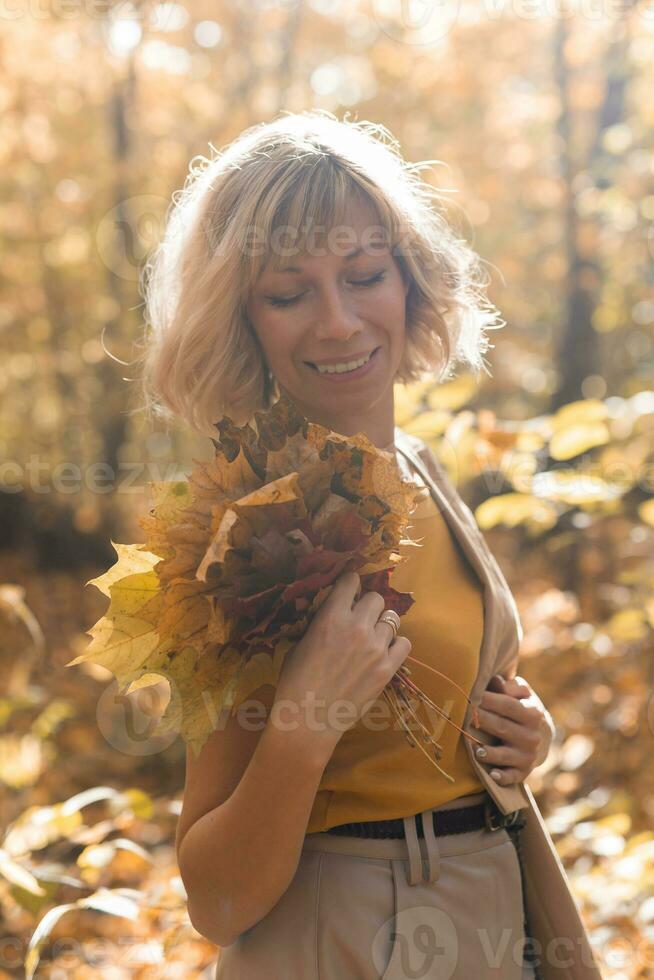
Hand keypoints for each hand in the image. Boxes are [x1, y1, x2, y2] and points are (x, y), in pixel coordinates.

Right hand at [275, 571, 411, 751]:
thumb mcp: (299, 644)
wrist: (309, 718)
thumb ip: (319, 625)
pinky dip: (396, 645)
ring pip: (392, 619)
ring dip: (381, 625)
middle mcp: (357, 626)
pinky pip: (404, 643)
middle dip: (367, 605)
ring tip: (372, 638)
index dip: (350, 584)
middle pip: (376, 598)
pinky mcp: (388, 668)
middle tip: (360, 618)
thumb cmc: (295, 682)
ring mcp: (376, 647)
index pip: (351, 580)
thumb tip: (332, 615)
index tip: (349, 591)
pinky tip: (384, 652)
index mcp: (331, 616)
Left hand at [473, 674, 554, 785]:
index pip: (506, 705)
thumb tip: (495, 680)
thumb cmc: (524, 709)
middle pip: (501, 727)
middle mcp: (532, 736)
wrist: (542, 737)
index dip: (487, 699)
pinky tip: (492, 774)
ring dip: (489, 752)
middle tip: (461, 715)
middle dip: (480, 721)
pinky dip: (503, 777)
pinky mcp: (523, 772)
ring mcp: (528, 756)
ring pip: (505, 754)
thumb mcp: (523, 694)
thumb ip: (509, 687)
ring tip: (474, 748)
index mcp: (532, 714)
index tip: (468, 694)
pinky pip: (512, 777)